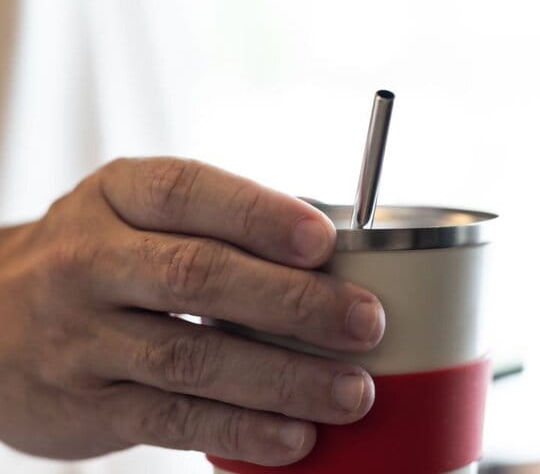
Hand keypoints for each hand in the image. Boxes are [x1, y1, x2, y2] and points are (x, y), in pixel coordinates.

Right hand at [0, 157, 384, 465]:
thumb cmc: (101, 258)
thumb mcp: (136, 215)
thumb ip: (216, 226)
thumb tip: (334, 258)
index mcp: (118, 196)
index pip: (190, 192)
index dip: (261, 215)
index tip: (326, 242)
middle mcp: (92, 260)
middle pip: (199, 276)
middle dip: (293, 303)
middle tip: (365, 322)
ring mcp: (83, 336)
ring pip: (192, 357)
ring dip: (282, 379)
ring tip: (351, 393)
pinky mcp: (87, 403)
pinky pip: (172, 419)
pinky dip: (240, 431)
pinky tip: (295, 439)